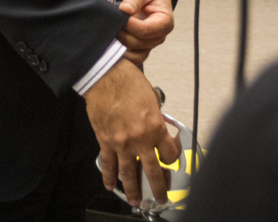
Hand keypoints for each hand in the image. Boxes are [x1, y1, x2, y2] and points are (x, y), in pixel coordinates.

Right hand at [85, 57, 180, 205]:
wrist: (105, 76)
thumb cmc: (128, 81)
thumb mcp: (152, 98)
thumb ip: (155, 117)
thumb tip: (157, 128)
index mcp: (155, 126)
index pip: (170, 153)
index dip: (173, 156)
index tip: (171, 156)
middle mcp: (140, 139)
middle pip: (153, 172)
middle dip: (158, 188)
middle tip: (161, 198)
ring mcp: (122, 143)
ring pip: (129, 174)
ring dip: (133, 190)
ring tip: (136, 201)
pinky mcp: (106, 142)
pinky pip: (108, 164)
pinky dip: (108, 176)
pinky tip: (110, 185)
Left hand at [118, 0, 173, 64]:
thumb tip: (125, 10)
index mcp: (165, 21)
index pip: (146, 30)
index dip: (131, 25)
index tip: (120, 15)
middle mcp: (160, 35)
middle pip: (140, 43)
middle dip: (124, 34)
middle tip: (113, 22)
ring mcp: (151, 41)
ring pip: (136, 51)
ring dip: (123, 43)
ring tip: (113, 29)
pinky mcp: (143, 44)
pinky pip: (134, 54)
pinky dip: (124, 50)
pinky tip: (115, 38)